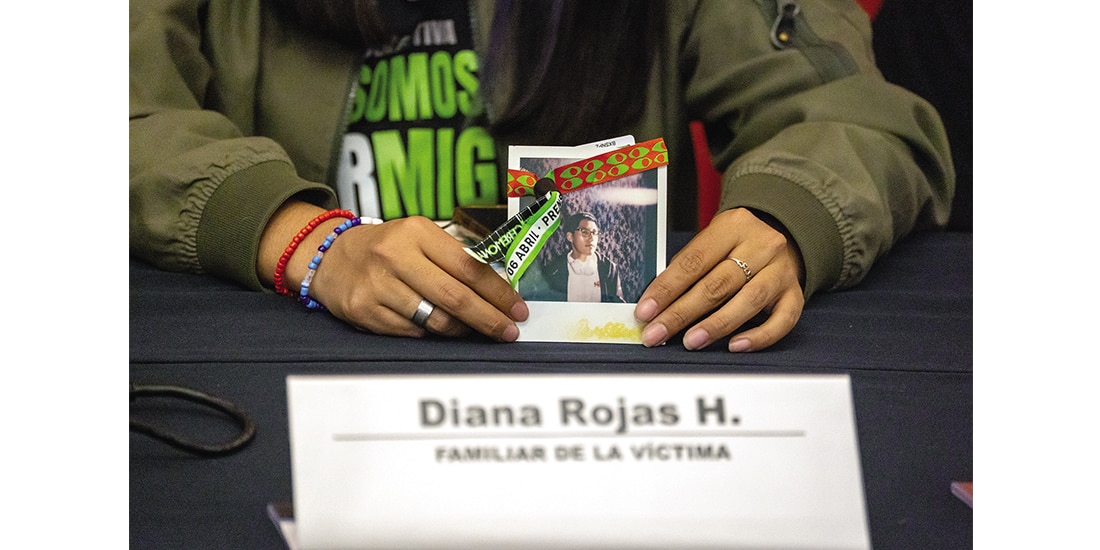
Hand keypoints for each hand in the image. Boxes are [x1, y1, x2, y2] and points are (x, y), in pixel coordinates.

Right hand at [260, 202, 527, 340]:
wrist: (329, 257)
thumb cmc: (386, 248)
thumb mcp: (418, 238)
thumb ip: (453, 259)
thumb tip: (498, 291)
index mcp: (417, 232)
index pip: (469, 267)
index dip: (498, 292)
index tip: (518, 309)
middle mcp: (396, 256)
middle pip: (455, 297)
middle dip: (488, 319)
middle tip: (509, 332)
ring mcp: (378, 285)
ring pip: (434, 320)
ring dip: (461, 330)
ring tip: (474, 331)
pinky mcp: (364, 311)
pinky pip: (411, 332)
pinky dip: (430, 335)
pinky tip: (438, 329)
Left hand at [634, 208, 804, 351]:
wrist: (780, 239)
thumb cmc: (735, 246)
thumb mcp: (710, 243)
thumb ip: (686, 269)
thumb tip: (655, 304)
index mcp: (732, 226)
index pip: (693, 261)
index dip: (667, 289)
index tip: (646, 311)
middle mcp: (761, 245)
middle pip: (717, 284)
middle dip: (682, 313)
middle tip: (657, 334)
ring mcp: (781, 270)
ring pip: (748, 300)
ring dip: (716, 325)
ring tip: (690, 341)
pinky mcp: (795, 294)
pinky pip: (782, 319)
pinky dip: (759, 336)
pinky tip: (736, 345)